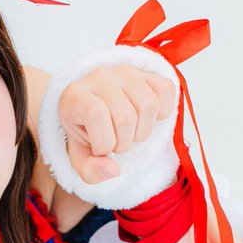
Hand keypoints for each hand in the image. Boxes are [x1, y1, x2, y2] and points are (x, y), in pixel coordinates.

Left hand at [58, 64, 175, 183]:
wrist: (94, 109)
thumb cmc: (86, 133)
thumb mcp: (81, 157)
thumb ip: (91, 171)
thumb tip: (113, 170)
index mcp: (76, 95)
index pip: (96, 114)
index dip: (104, 142)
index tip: (100, 149)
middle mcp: (100, 76)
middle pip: (126, 117)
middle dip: (124, 143)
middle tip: (116, 142)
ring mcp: (125, 72)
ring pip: (149, 105)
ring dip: (143, 131)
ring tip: (130, 133)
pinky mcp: (147, 72)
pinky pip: (167, 90)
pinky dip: (163, 112)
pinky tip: (145, 119)